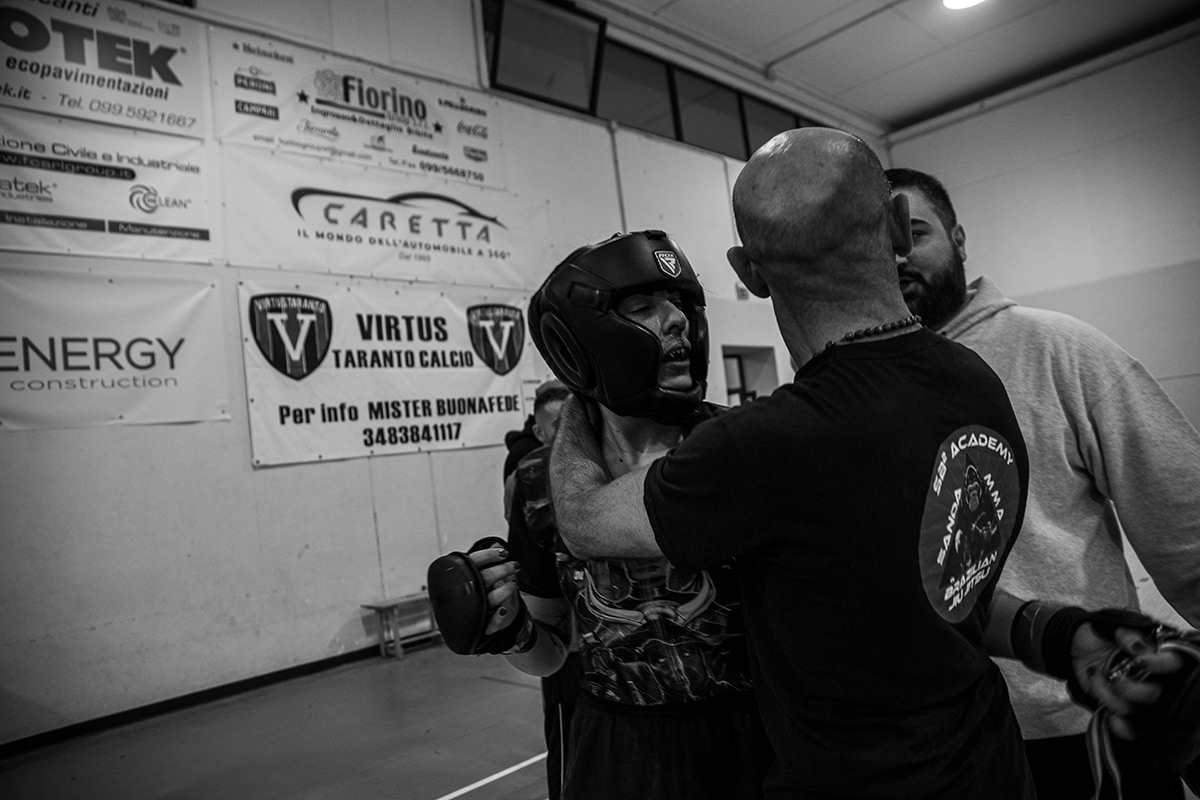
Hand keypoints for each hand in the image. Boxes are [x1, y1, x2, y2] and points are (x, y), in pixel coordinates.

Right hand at [468, 546, 520, 634]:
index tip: (503, 553)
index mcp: (464, 579)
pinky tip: (503, 610)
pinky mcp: (481, 626)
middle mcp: (469, 593)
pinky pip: (488, 625)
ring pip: (489, 600)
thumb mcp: (477, 577)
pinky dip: (497, 618)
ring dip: (504, 591)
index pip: (473, 562)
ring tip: (514, 584)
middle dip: (502, 570)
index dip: (488, 556)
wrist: (467, 621)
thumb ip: (486, 562)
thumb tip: (497, 545)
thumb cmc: (474, 595)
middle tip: (514, 566)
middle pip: (485, 578)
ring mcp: (476, 610)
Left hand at [1071, 623, 1183, 739]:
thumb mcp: (1109, 625)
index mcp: (1153, 655)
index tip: (1139, 660)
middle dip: (1133, 688)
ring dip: (1113, 698)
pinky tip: (1110, 716)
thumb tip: (1137, 646)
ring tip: (1097, 679)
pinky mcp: (1121, 709)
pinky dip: (1121, 725)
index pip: (1173, 662)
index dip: (1160, 664)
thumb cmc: (1097, 634)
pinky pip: (1130, 728)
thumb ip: (1128, 632)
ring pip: (1137, 709)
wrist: (1072, 645)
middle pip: (1156, 694)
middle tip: (1115, 677)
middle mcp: (1150, 678)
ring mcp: (1136, 696)